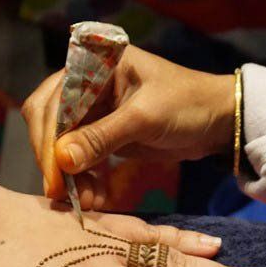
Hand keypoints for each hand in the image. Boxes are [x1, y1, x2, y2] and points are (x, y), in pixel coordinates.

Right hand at [22, 46, 234, 207]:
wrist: (217, 121)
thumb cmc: (187, 104)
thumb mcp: (145, 118)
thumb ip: (102, 136)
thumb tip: (62, 159)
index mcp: (93, 64)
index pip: (52, 100)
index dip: (48, 137)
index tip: (54, 172)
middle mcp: (85, 83)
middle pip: (48, 122)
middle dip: (53, 159)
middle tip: (61, 193)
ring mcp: (91, 110)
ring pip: (60, 143)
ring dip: (66, 174)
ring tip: (83, 201)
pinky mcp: (100, 133)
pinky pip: (77, 157)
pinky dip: (81, 178)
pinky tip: (93, 197)